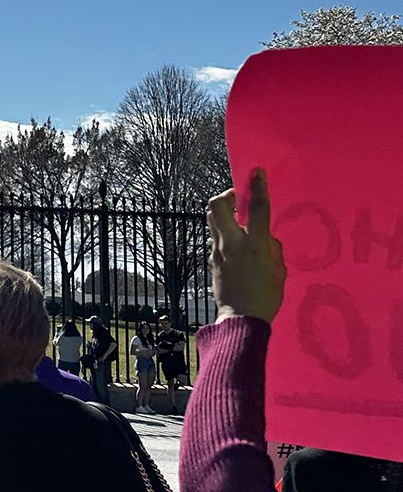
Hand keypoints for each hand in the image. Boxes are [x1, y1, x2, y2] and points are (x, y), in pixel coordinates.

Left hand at [208, 168, 285, 324]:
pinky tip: (235, 242)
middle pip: (217, 206)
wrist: (241, 318)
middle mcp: (232, 244)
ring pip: (212, 220)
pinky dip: (223, 232)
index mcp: (255, 245)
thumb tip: (265, 238)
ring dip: (222, 213)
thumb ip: (272, 248)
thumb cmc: (266, 296)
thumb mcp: (279, 269)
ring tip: (236, 218)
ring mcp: (218, 251)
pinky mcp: (211, 260)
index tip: (256, 172)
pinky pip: (215, 238)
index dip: (257, 187)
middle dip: (225, 195)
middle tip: (237, 197)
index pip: (256, 209)